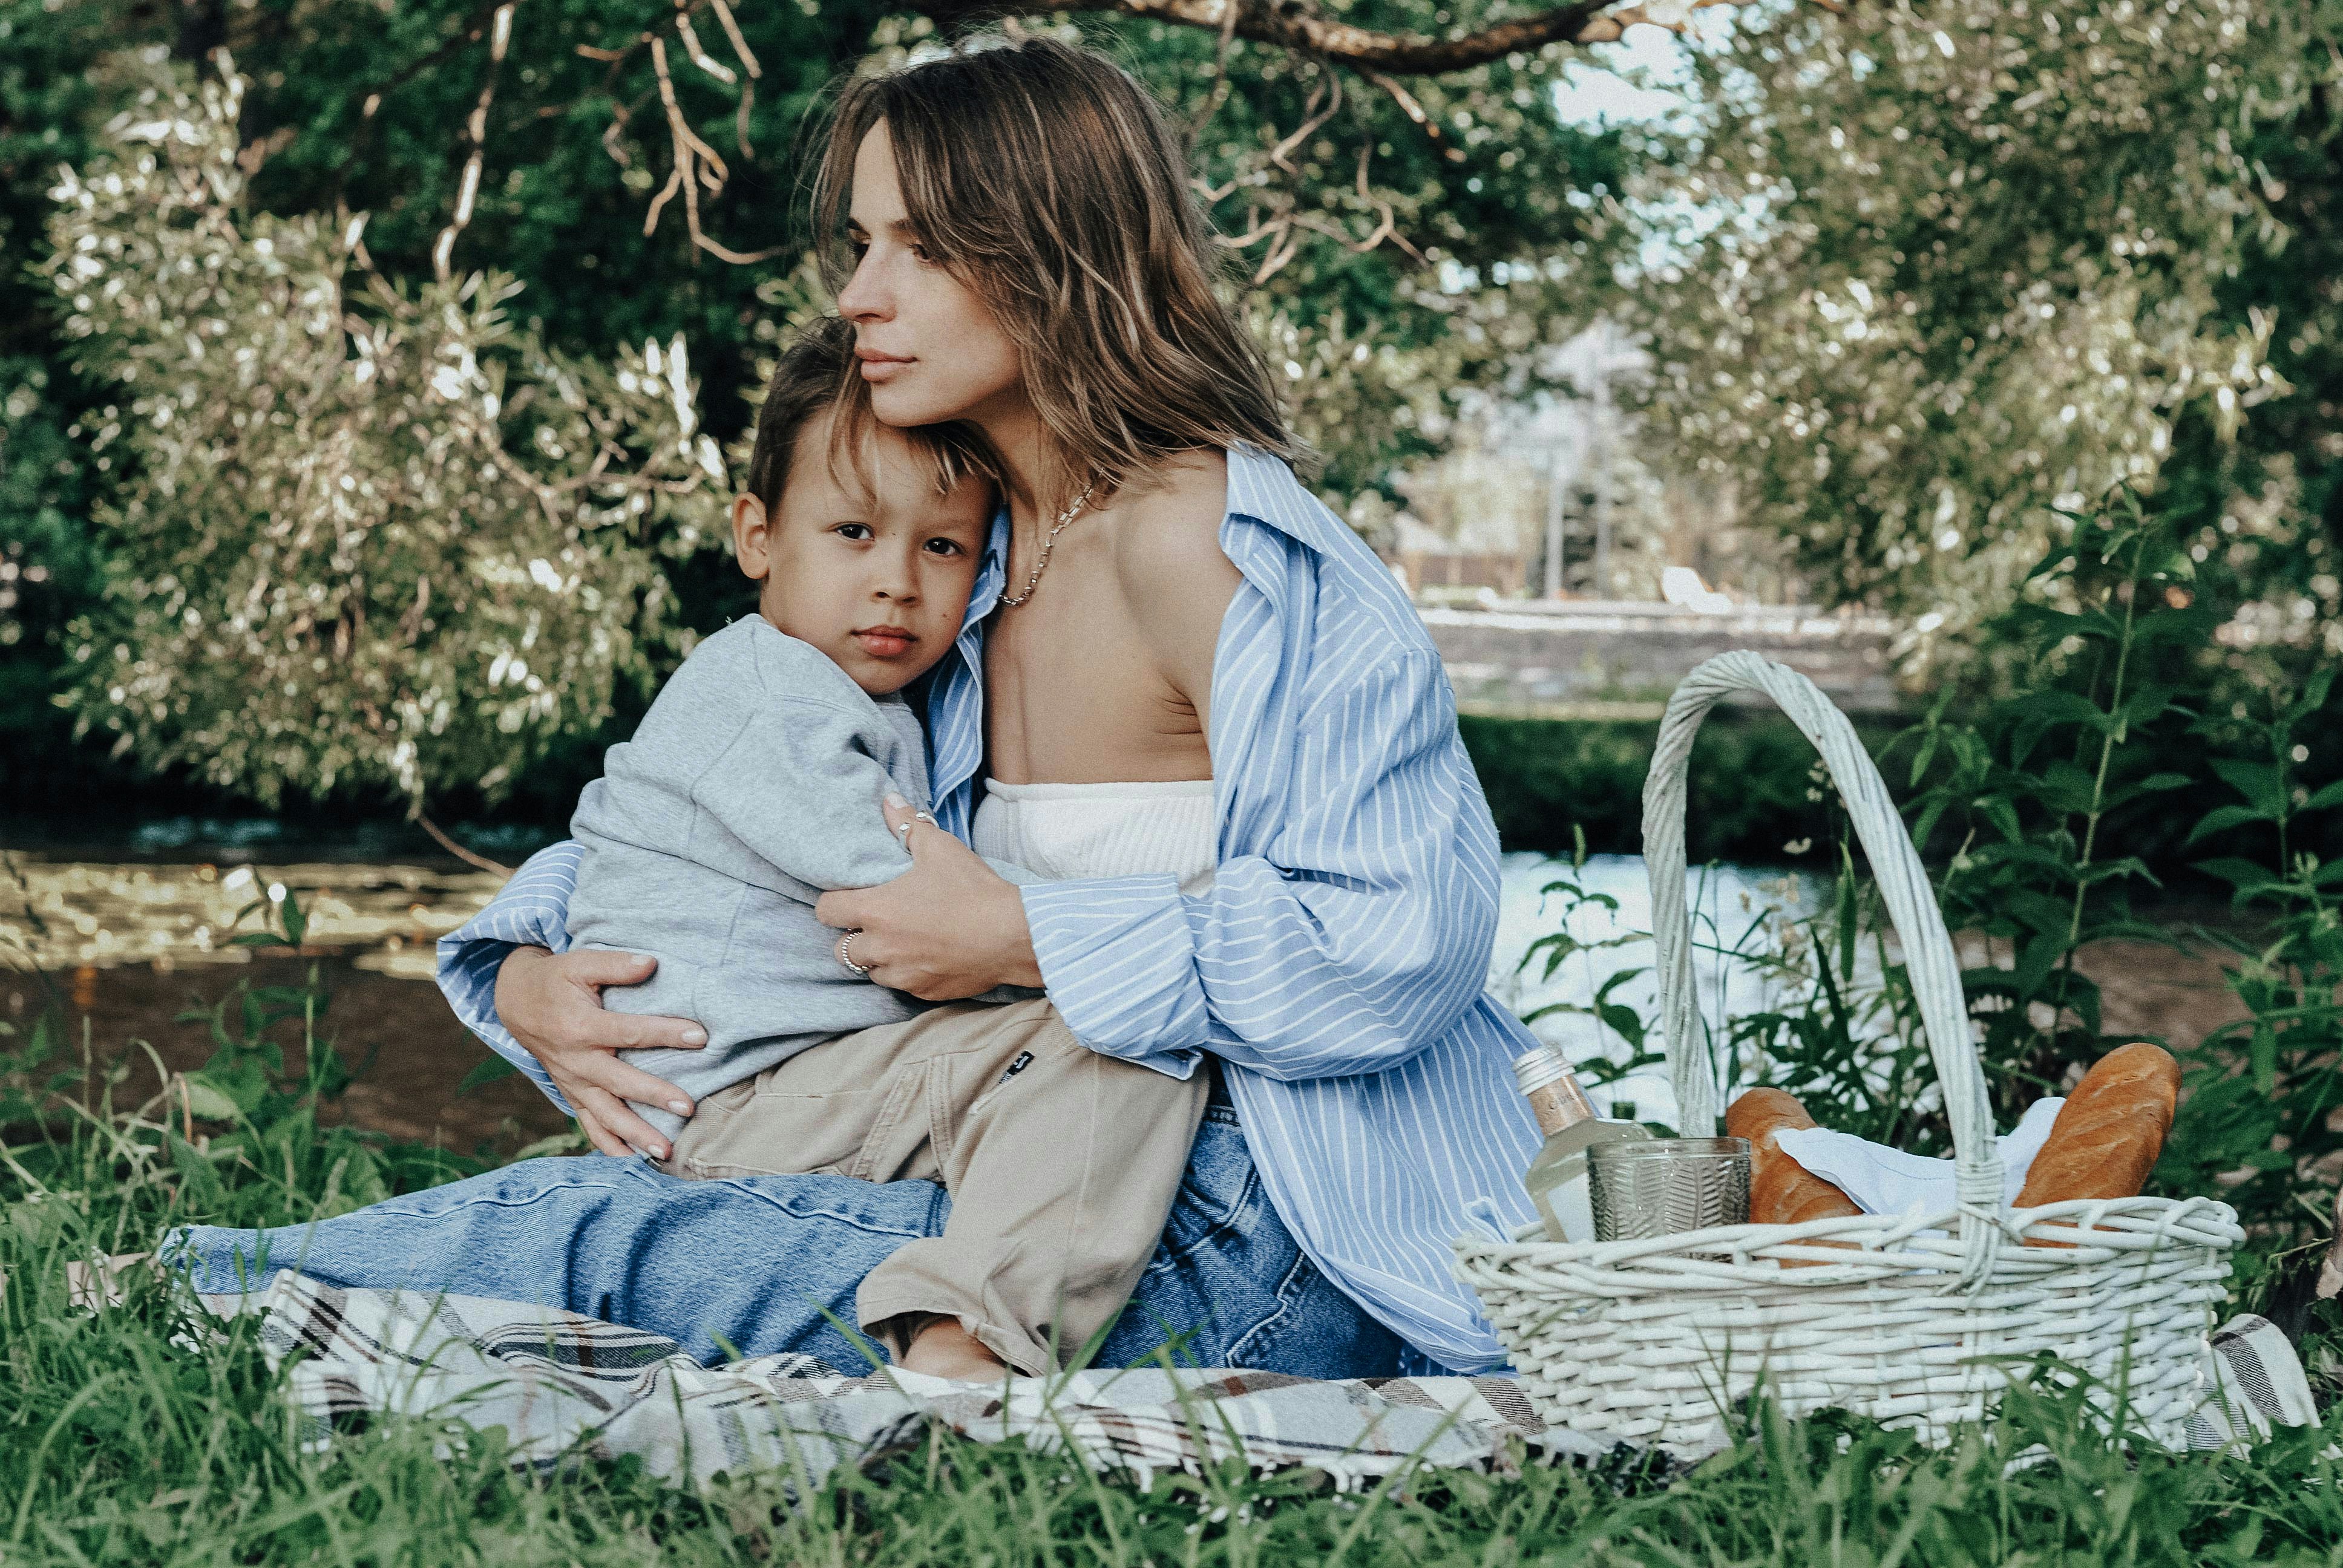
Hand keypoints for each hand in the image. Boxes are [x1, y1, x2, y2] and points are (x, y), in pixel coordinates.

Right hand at [494, 945, 706, 1159]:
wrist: (517, 1003)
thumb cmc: (555, 980)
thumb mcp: (579, 962)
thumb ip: (615, 964)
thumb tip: (652, 964)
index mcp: (581, 1025)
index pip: (630, 1032)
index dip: (666, 1033)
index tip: (701, 1037)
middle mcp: (577, 1060)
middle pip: (620, 1082)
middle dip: (654, 1096)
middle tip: (689, 1107)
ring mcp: (573, 1082)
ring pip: (605, 1114)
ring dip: (635, 1134)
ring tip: (665, 1151)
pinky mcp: (572, 1094)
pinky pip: (589, 1124)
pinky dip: (608, 1145)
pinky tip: (632, 1162)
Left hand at [815, 796, 1042, 998]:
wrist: (1012, 936)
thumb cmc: (973, 890)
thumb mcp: (940, 848)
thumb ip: (906, 824)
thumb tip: (888, 801)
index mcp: (876, 911)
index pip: (826, 911)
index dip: (834, 902)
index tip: (850, 897)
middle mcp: (881, 948)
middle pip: (842, 949)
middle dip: (855, 935)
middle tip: (878, 921)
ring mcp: (902, 975)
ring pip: (871, 971)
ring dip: (879, 958)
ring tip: (902, 940)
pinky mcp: (923, 993)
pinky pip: (902, 987)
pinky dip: (908, 973)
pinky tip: (928, 956)